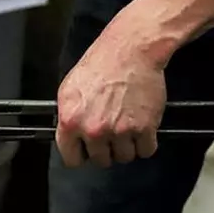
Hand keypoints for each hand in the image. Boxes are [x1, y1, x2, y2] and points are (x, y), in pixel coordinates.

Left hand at [55, 23, 168, 167]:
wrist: (130, 51)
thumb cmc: (99, 65)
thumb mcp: (68, 90)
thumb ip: (67, 117)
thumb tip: (69, 137)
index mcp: (70, 122)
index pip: (72, 159)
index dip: (80, 154)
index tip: (86, 150)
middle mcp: (94, 130)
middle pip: (100, 160)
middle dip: (105, 149)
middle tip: (110, 131)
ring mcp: (120, 132)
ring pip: (124, 157)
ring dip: (126, 146)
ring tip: (125, 127)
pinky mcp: (144, 129)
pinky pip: (146, 151)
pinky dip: (145, 143)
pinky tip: (141, 128)